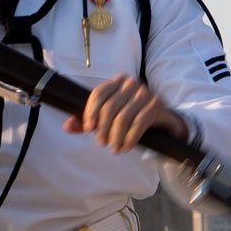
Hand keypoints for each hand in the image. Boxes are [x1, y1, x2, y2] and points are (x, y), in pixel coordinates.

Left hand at [63, 74, 189, 153]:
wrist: (163, 122)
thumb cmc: (133, 118)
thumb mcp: (111, 118)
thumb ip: (90, 122)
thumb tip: (67, 126)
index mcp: (117, 82)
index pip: (98, 93)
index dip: (90, 111)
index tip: (88, 128)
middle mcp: (131, 83)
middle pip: (110, 107)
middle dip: (103, 128)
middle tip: (102, 143)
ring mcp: (145, 93)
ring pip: (123, 117)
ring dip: (116, 136)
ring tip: (114, 148)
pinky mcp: (156, 105)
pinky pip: (139, 123)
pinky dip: (130, 138)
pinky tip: (126, 146)